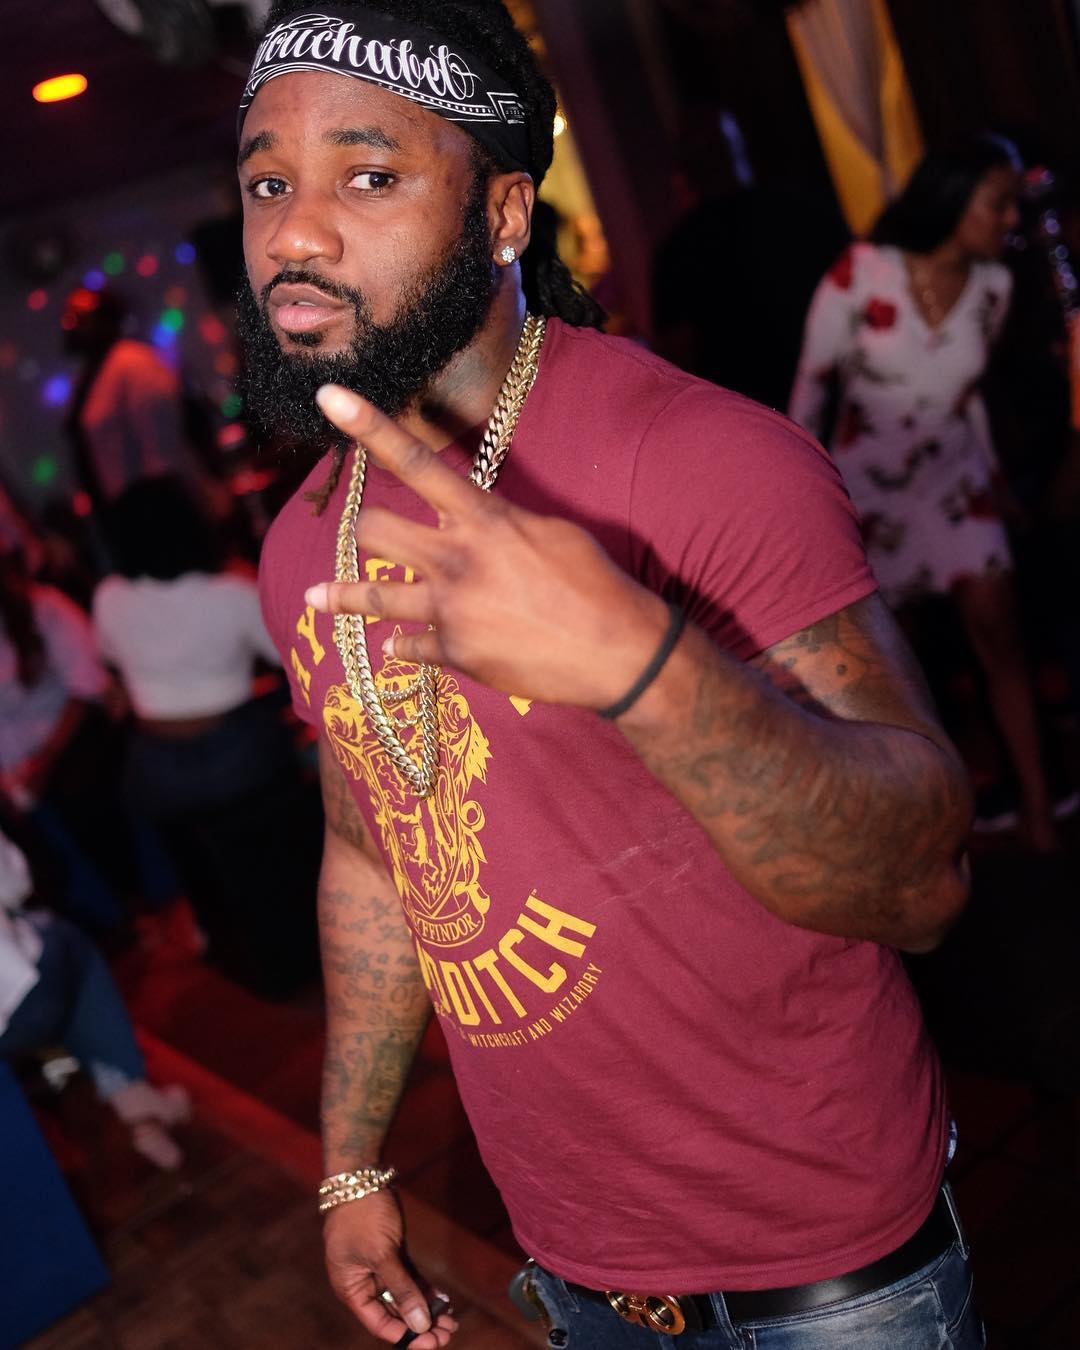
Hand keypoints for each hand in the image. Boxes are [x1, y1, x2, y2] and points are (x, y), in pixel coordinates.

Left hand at [305, 384, 668, 708]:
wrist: (618, 651)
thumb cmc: (593, 583)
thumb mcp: (549, 532)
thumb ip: (499, 522)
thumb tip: (472, 520)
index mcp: (484, 519)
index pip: (416, 461)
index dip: (368, 426)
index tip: (327, 397)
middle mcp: (457, 559)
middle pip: (373, 529)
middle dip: (362, 526)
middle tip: (363, 531)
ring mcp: (450, 609)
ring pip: (370, 596)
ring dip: (342, 595)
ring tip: (316, 597)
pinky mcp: (455, 654)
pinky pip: (408, 648)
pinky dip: (405, 647)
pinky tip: (400, 648)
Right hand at [323, 1191, 456, 1345]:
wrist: (362, 1176)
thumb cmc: (363, 1215)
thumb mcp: (382, 1255)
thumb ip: (402, 1290)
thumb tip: (420, 1325)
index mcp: (351, 1288)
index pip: (379, 1323)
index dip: (404, 1335)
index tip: (429, 1343)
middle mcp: (363, 1282)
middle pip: (393, 1312)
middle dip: (419, 1324)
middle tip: (447, 1334)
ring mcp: (378, 1267)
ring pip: (404, 1297)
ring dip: (425, 1309)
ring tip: (450, 1322)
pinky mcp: (391, 1253)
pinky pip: (409, 1278)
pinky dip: (424, 1289)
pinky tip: (443, 1300)